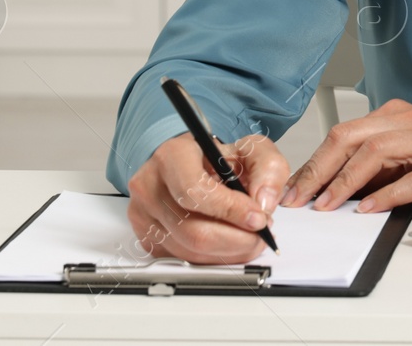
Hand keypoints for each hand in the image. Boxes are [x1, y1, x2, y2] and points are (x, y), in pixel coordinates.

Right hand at [125, 132, 289, 264]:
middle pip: (193, 231)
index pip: (195, 191)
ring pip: (190, 251)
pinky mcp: (147, 239)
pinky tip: (230, 243)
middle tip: (260, 233)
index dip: (231, 210)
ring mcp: (144, 216)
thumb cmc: (215, 158)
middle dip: (237, 239)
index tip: (258, 218)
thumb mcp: (249, 150)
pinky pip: (184, 260)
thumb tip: (264, 202)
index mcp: (172, 157)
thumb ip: (267, 169)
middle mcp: (150, 186)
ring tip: (249, 236)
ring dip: (229, 251)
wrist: (190, 164)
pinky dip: (215, 258)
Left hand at [280, 98, 411, 212]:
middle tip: (298, 199)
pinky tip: (370, 210)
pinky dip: (387, 195)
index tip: (293, 189)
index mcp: (400, 115)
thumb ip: (382, 164)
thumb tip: (338, 188)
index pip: (343, 134)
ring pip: (375, 154)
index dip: (312, 163)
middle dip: (317, 171)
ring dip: (344, 184)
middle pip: (350, 138)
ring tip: (326, 207)